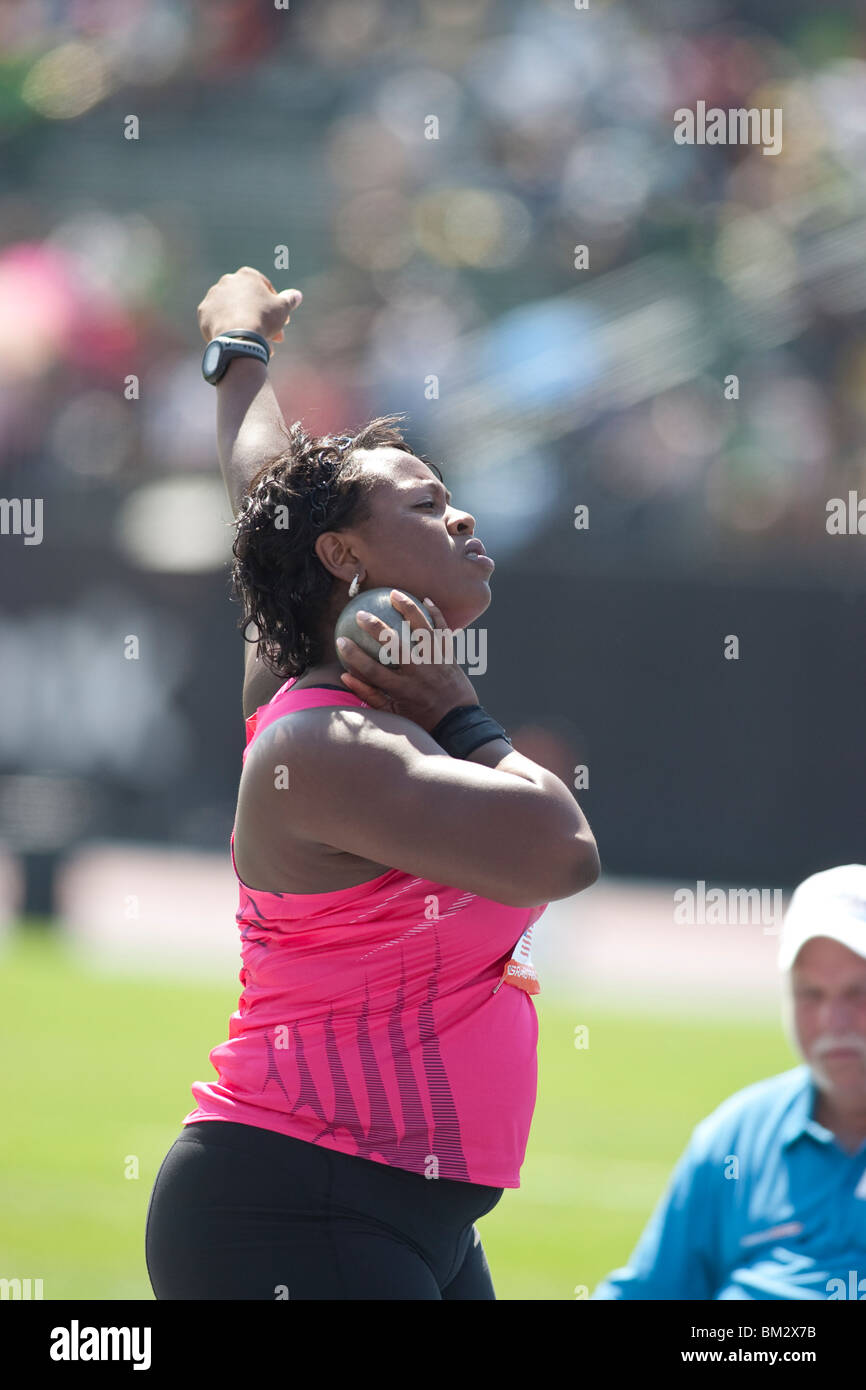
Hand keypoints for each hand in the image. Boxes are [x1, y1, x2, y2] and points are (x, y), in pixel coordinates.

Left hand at [197, 266, 301, 343]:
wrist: (237, 336)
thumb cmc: (263, 319)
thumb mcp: (282, 308)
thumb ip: (289, 299)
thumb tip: (297, 295)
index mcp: (246, 275)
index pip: (264, 287)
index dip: (274, 304)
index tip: (281, 320)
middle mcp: (227, 281)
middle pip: (247, 301)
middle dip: (261, 317)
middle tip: (273, 337)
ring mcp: (213, 296)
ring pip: (233, 311)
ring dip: (244, 324)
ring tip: (256, 343)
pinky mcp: (204, 312)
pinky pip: (219, 320)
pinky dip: (228, 329)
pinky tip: (237, 341)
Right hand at [337, 593, 478, 732]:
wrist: (459, 723)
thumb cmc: (421, 719)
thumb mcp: (393, 714)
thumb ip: (369, 695)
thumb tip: (345, 676)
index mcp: (401, 690)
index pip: (372, 670)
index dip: (353, 655)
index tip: (340, 641)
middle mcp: (418, 674)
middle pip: (394, 645)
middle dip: (376, 628)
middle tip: (360, 614)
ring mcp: (435, 662)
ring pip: (421, 630)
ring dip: (408, 609)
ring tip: (395, 594)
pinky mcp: (450, 656)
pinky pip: (443, 630)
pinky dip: (436, 614)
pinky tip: (426, 599)